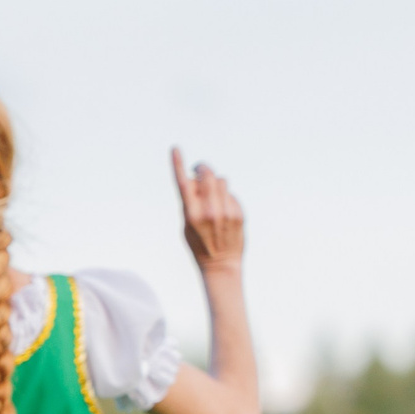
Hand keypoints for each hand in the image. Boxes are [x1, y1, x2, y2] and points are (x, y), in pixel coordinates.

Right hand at [173, 148, 244, 269]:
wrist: (221, 264)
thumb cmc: (199, 244)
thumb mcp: (186, 226)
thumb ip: (189, 202)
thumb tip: (194, 179)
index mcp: (192, 214)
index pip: (183, 183)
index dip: (178, 164)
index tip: (175, 148)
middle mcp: (209, 210)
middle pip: (207, 174)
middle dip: (203, 168)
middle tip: (199, 169)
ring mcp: (226, 211)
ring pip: (221, 181)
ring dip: (215, 183)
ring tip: (212, 195)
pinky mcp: (238, 213)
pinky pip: (231, 194)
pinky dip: (225, 197)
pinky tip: (223, 211)